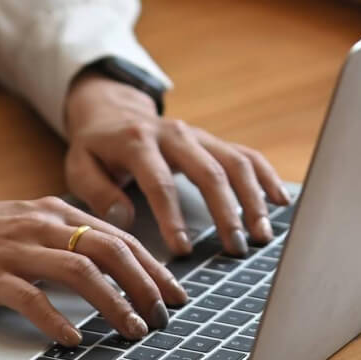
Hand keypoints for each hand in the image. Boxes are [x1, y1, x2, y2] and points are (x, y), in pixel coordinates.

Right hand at [0, 187, 185, 346]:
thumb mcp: (25, 222)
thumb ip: (63, 236)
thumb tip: (108, 262)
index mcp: (54, 211)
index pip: (118, 235)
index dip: (152, 265)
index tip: (174, 291)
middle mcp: (41, 224)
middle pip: (110, 250)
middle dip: (145, 284)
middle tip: (162, 314)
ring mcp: (16, 249)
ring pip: (81, 271)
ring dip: (114, 302)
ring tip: (132, 328)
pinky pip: (32, 298)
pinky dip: (58, 319)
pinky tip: (73, 338)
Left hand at [62, 72, 288, 260]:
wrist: (113, 110)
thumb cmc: (96, 146)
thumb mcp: (80, 165)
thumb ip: (99, 192)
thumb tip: (124, 218)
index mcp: (138, 142)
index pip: (160, 182)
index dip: (172, 217)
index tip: (183, 249)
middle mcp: (175, 135)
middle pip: (208, 171)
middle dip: (226, 211)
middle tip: (236, 247)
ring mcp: (199, 136)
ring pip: (234, 163)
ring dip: (252, 199)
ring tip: (262, 234)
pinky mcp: (213, 141)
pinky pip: (246, 155)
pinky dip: (266, 177)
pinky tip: (280, 201)